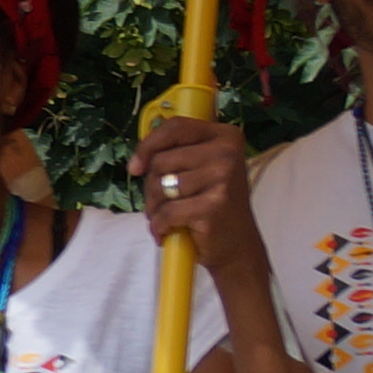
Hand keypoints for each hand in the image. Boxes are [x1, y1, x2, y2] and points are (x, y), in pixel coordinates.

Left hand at [128, 101, 270, 292]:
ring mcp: (222, 178)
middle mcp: (227, 152)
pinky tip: (171, 231)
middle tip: (167, 202)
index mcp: (225, 136)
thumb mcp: (200, 170)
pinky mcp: (213, 205)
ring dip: (155, 208)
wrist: (237, 246)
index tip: (135, 168)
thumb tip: (137, 161)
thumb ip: (175, 154)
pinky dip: (160, 226)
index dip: (147, 145)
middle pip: (160, 160)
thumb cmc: (212, 205)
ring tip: (171, 217)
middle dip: (152, 186)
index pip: (175, 127)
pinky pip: (166, 212)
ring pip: (159, 186)